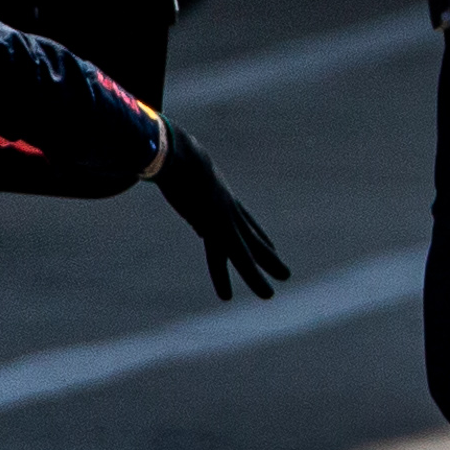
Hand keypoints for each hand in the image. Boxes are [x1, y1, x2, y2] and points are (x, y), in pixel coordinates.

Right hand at [154, 125, 288, 299]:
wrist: (180, 154)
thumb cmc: (176, 152)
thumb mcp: (185, 159)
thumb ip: (181, 165)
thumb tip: (163, 160)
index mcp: (223, 196)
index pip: (246, 220)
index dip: (259, 233)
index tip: (271, 244)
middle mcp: (228, 210)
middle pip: (253, 239)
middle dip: (268, 256)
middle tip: (286, 273)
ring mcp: (222, 220)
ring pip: (244, 255)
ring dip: (256, 277)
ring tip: (269, 295)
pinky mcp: (211, 228)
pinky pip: (219, 260)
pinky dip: (221, 278)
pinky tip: (225, 296)